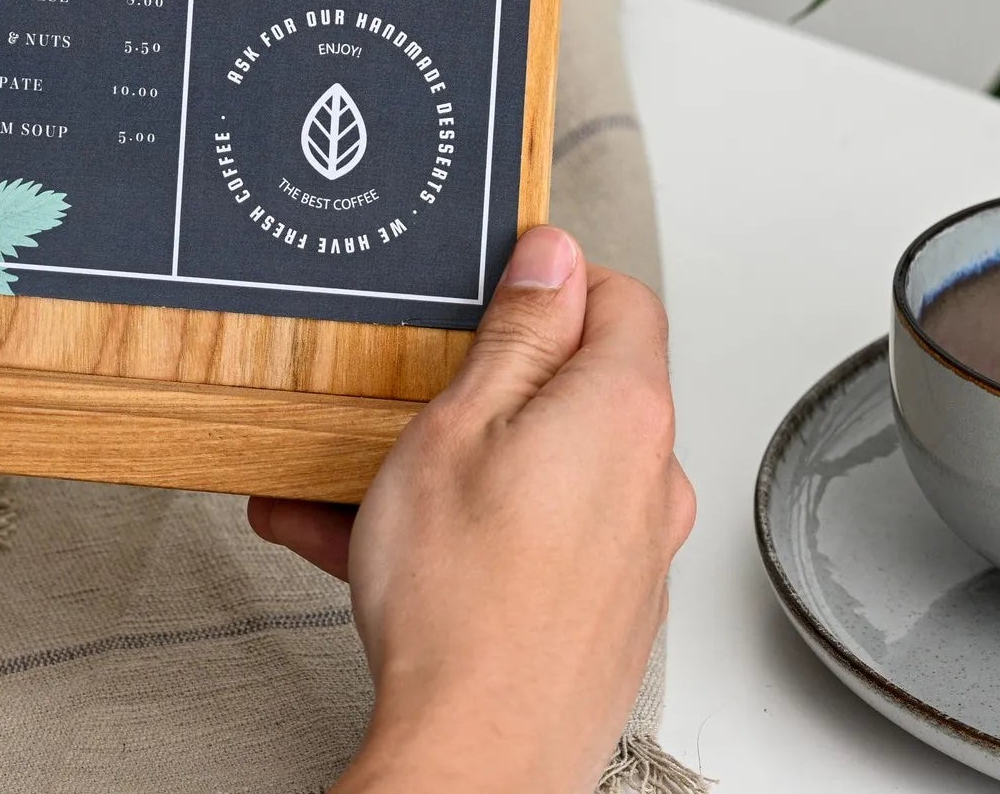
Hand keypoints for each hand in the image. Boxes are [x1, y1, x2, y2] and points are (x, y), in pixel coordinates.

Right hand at [250, 227, 693, 793]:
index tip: (490, 293)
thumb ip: (517, 329)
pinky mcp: (601, 609)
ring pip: (536, 467)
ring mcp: (629, 551)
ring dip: (450, 463)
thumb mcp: (457, 424)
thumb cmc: (461, 605)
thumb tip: (554, 255)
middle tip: (408, 394)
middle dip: (482, 381)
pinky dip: (464, 527)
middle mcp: (647, 479)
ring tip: (353, 485)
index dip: (552, 280)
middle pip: (575, 384)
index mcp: (622, 412)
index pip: (620, 296)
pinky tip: (371, 544)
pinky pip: (530, 536)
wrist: (474, 761)